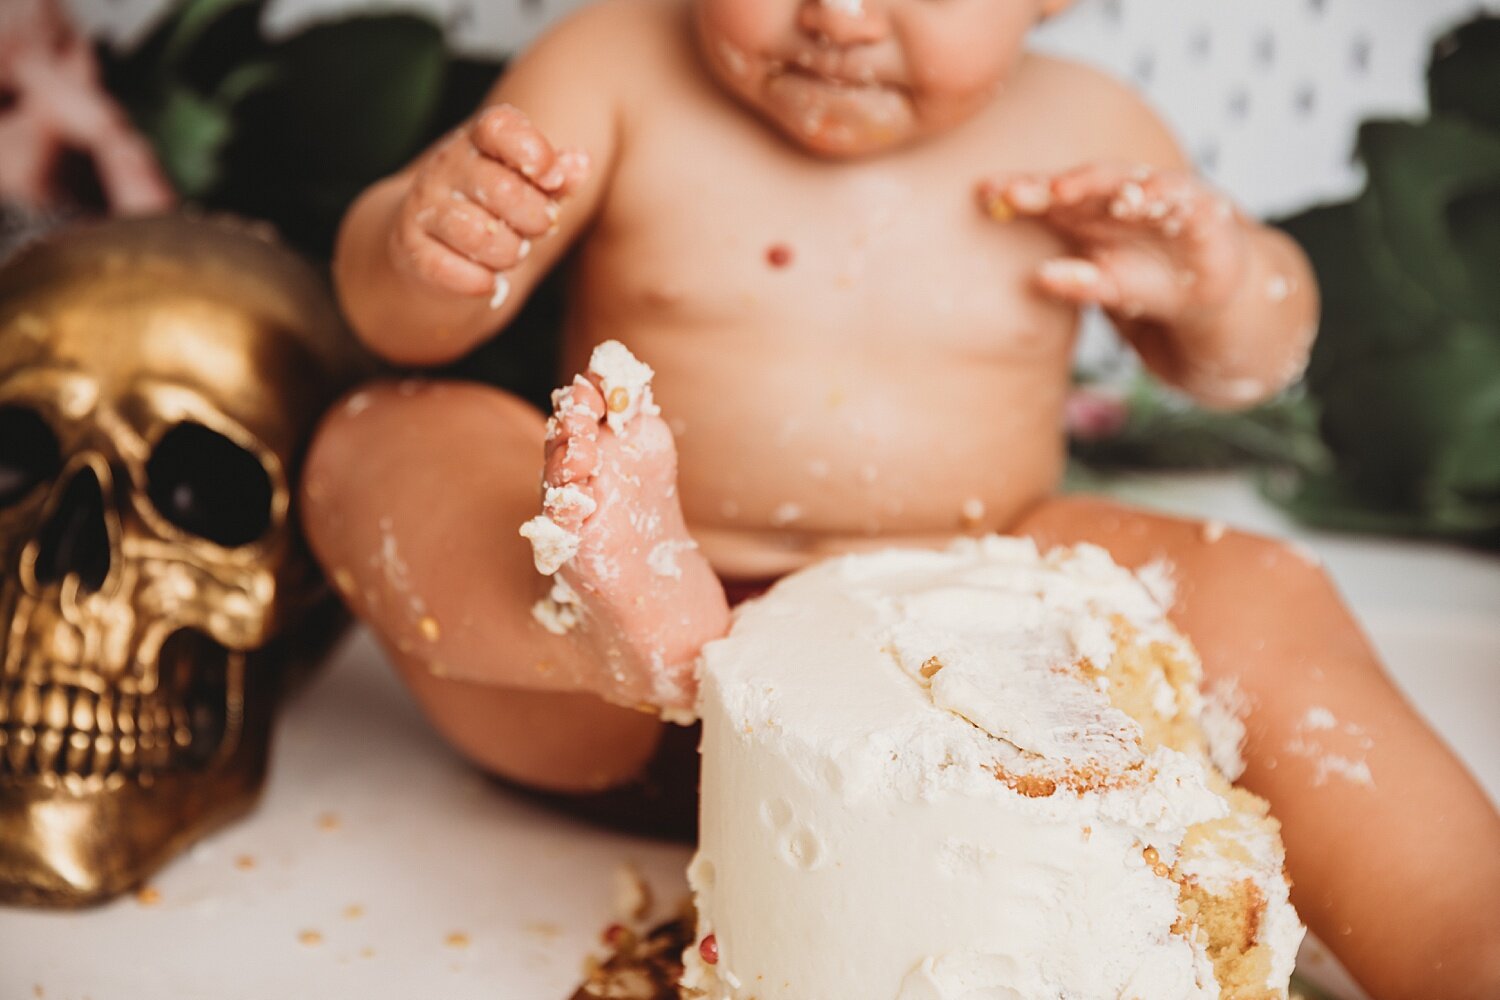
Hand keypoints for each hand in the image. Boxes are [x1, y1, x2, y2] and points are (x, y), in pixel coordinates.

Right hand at [389, 104, 589, 299]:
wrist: (428, 243)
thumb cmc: (493, 209)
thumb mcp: (527, 186)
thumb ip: (557, 175)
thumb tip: (580, 163)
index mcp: (478, 140)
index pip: (501, 128)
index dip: (535, 152)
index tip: (552, 178)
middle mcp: (446, 166)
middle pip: (504, 190)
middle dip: (535, 220)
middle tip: (537, 229)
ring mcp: (423, 207)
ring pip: (481, 235)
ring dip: (509, 255)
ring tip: (510, 253)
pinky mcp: (410, 249)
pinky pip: (452, 271)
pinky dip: (480, 282)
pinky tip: (486, 279)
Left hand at [978, 163, 1248, 328]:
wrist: (1213, 293)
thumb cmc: (1149, 282)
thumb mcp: (1109, 287)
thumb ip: (1077, 282)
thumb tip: (1038, 278)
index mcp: (1093, 212)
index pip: (1052, 196)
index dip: (1021, 192)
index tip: (986, 194)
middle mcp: (1125, 198)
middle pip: (1086, 184)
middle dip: (1053, 186)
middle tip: (1019, 192)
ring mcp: (1165, 201)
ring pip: (1131, 184)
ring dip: (1101, 184)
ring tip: (1066, 189)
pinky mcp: (1206, 214)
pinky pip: (1186, 202)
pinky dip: (1168, 197)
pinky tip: (1148, 198)